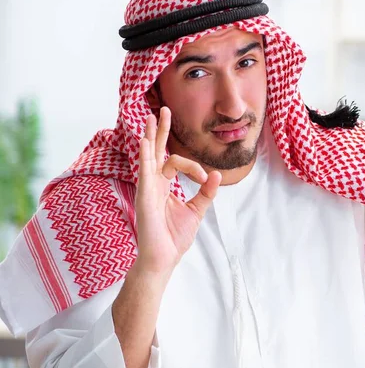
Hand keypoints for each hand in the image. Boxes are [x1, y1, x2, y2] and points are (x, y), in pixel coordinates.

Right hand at [134, 107, 221, 275]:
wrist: (164, 258)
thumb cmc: (174, 237)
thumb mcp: (196, 210)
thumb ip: (206, 192)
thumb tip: (216, 174)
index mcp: (164, 186)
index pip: (176, 163)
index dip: (194, 167)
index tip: (206, 179)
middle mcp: (153, 183)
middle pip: (156, 151)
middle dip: (159, 130)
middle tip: (163, 109)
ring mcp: (147, 188)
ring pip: (148, 156)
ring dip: (149, 136)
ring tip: (151, 116)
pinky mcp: (145, 196)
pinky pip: (144, 171)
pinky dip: (145, 155)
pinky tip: (145, 141)